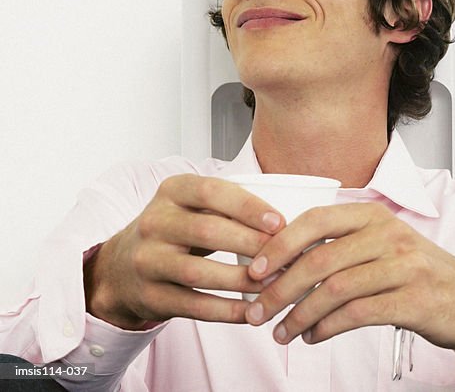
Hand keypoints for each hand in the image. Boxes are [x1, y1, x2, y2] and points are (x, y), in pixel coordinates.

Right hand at [84, 174, 283, 329]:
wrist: (122, 267)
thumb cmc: (176, 230)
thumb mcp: (193, 206)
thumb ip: (229, 207)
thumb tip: (285, 224)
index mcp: (172, 191)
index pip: (211, 192)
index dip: (248, 207)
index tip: (280, 223)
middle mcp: (154, 223)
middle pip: (207, 232)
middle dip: (251, 245)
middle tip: (285, 257)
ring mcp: (147, 261)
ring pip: (198, 273)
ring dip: (241, 281)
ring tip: (273, 285)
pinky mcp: (149, 295)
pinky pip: (192, 306)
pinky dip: (225, 311)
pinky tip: (250, 311)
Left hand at [243, 202, 454, 350]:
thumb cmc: (419, 273)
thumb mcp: (383, 246)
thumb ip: (341, 248)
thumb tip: (280, 264)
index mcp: (375, 216)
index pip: (316, 220)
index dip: (280, 244)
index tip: (253, 269)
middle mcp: (389, 235)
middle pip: (320, 259)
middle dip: (280, 289)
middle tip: (257, 311)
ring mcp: (404, 266)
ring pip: (335, 290)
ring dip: (299, 315)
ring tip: (282, 331)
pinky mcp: (413, 299)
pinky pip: (357, 314)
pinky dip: (327, 328)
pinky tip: (313, 336)